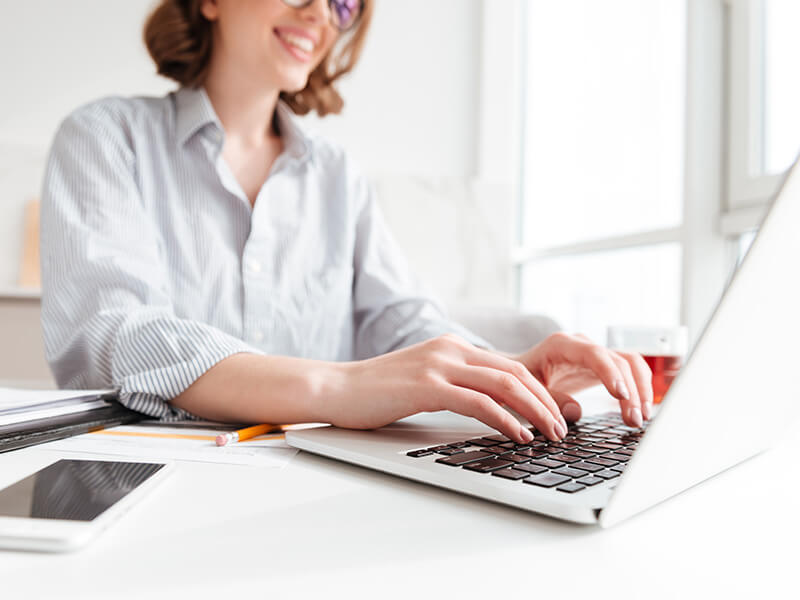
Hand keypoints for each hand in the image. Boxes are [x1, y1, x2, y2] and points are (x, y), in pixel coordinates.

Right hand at [328, 334, 569, 442]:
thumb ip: (455, 385)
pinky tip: (518, 436)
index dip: (539, 392)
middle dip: (546, 402)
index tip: (554, 415)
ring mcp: (439, 365)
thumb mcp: (424, 381)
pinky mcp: (427, 386)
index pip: (510, 366)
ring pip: (504, 384)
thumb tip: (490, 409)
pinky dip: (505, 420)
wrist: (336, 388)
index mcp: (453, 347)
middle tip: (562, 428)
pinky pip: (478, 402)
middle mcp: (451, 349)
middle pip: (515, 372)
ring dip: (535, 412)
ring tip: (550, 435)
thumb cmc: (377, 393)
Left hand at [512, 332, 653, 427]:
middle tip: (633, 419)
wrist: (520, 372)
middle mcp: (582, 345)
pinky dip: (638, 388)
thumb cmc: (522, 379)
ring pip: (630, 364)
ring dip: (640, 389)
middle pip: (617, 361)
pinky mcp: (603, 365)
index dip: (610, 373)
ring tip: (640, 418)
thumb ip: (549, 398)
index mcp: (561, 345)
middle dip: (630, 391)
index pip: (594, 354)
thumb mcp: (528, 389)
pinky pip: (629, 372)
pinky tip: (639, 410)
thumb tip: (576, 411)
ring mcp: (595, 353)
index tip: (621, 395)